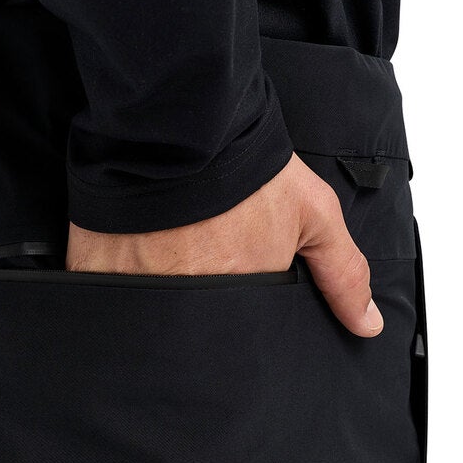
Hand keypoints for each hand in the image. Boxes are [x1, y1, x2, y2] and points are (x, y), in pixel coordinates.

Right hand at [65, 154, 382, 336]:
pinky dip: (113, 298)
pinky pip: (104, 306)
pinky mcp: (95, 275)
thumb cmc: (245, 165)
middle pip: (192, 339)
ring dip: (156, 313)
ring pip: (147, 328)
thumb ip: (342, 273)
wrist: (176, 123)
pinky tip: (123, 272)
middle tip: (199, 283)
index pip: (242, 340)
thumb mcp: (312, 213)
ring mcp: (138, 292)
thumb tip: (367, 326)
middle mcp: (188, 302)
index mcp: (239, 295)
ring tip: (163, 273)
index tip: (238, 309)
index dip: (243, 332)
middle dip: (198, 331)